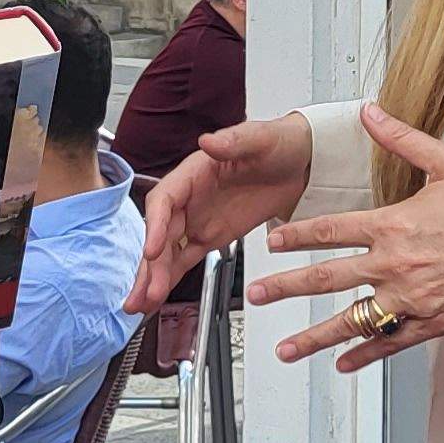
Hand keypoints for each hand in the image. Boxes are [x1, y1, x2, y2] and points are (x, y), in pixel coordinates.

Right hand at [128, 114, 315, 312]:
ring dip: (153, 278)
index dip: (156, 226)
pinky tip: (156, 297)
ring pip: (168, 252)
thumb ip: (233, 141)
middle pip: (161, 233)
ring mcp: (199, 220)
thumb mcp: (261, 138)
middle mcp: (190, 198)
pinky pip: (185, 260)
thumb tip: (208, 142)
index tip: (153, 250)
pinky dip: (170, 279)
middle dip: (149, 264)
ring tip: (140, 304)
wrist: (303, 162)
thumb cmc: (279, 143)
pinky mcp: (212, 236)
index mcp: (194, 172)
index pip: (165, 200)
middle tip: (143, 292)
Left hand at [265, 105, 443, 373]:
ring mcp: (415, 297)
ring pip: (353, 320)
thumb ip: (402, 138)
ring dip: (313, 337)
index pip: (331, 230)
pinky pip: (391, 343)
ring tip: (284, 349)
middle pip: (328, 278)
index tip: (271, 243)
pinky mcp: (436, 321)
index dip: (296, 237)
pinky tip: (343, 363)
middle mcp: (398, 264)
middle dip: (286, 287)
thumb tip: (371, 112)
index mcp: (396, 223)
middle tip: (256, 294)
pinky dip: (365, 354)